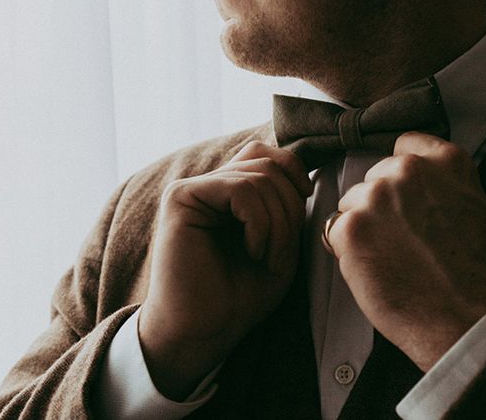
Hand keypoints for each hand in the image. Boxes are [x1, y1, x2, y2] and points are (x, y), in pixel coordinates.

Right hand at [138, 141, 312, 398]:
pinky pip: (240, 189)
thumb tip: (302, 174)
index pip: (266, 154)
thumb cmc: (239, 295)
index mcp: (229, 191)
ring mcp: (193, 187)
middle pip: (268, 164)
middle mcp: (210, 184)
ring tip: (265, 256)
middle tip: (281, 251)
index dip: (292, 171)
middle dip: (289, 206)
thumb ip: (287, 206)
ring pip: (258, 177)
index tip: (305, 202)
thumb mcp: (279, 244)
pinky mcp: (181, 197)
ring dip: (276, 221)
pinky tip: (253, 250)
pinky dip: (259, 222)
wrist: (201, 332)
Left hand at [327, 132, 485, 370]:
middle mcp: (408, 169)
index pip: (405, 145)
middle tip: (404, 239)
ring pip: (352, 202)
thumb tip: (408, 179)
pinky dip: (347, 249)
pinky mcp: (351, 227)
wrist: (468, 318)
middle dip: (381, 204)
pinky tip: (374, 267)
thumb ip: (440, 180)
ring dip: (363, 225)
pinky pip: (335, 229)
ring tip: (392, 257)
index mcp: (445, 160)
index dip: (401, 174)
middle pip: (374, 177)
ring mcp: (377, 196)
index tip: (405, 192)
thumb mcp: (473, 204)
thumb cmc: (476, 272)